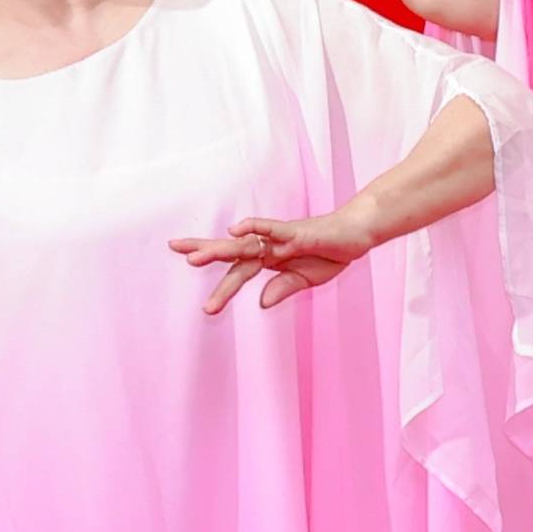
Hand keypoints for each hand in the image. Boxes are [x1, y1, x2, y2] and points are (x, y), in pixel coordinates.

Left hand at [177, 206, 380, 314]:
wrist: (358, 234)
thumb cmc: (332, 252)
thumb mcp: (306, 280)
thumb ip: (283, 288)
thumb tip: (261, 303)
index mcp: (270, 258)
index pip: (235, 262)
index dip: (212, 259)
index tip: (185, 259)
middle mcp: (270, 246)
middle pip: (232, 250)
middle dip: (204, 250)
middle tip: (174, 249)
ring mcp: (282, 238)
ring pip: (245, 244)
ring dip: (219, 250)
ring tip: (193, 258)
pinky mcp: (297, 233)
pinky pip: (272, 229)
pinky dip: (255, 228)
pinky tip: (236, 228)